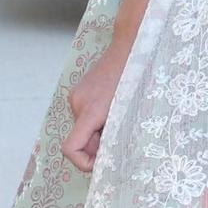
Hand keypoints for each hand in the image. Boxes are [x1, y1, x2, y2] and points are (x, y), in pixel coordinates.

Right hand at [61, 50, 125, 171]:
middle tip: (120, 137)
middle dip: (98, 145)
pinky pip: (85, 115)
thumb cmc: (137, 77)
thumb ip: (116, 135)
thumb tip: (109, 156)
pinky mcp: (80, 90)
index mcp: (90, 110)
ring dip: (99, 131)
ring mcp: (76, 95)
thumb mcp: (131, 111)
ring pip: (84, 128)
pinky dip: (98, 120)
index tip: (101, 163)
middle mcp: (78, 103)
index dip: (83, 163)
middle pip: (80, 140)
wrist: (132, 45)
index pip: (70, 148)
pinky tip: (115, 108)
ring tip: (121, 118)